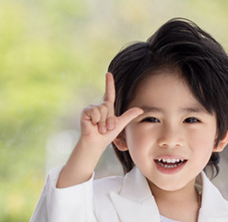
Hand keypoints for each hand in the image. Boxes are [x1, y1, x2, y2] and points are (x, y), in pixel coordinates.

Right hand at [57, 73, 142, 187]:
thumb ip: (129, 116)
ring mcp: (92, 108)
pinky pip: (95, 111)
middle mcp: (99, 106)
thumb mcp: (120, 124)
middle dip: (110, 119)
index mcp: (107, 108)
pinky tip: (93, 125)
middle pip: (108, 106)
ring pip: (102, 109)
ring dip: (103, 122)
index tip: (109, 73)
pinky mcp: (86, 112)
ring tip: (100, 128)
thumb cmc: (107, 136)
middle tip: (106, 128)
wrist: (97, 143)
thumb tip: (141, 110)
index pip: (109, 93)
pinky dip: (97, 120)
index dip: (109, 83)